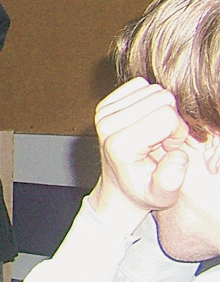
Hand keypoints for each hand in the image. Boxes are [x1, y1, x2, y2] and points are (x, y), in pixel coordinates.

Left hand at [88, 77, 193, 231]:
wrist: (120, 188)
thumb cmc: (142, 190)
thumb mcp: (161, 195)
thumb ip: (171, 179)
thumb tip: (176, 156)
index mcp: (120, 145)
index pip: (167, 115)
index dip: (178, 132)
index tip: (169, 149)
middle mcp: (107, 125)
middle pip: (162, 98)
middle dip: (171, 119)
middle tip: (162, 142)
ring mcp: (103, 113)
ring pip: (153, 90)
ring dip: (161, 111)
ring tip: (154, 135)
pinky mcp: (105, 104)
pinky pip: (141, 85)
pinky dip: (150, 101)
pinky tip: (146, 123)